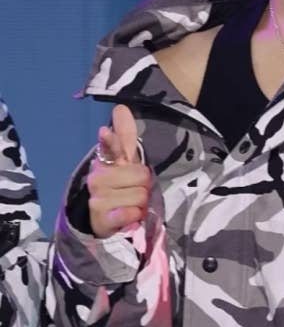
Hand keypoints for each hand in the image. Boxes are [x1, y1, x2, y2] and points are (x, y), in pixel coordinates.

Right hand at [87, 105, 150, 237]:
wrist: (105, 219)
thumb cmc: (120, 187)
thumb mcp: (126, 162)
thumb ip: (125, 136)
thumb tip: (120, 107)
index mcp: (104, 161)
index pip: (109, 146)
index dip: (110, 140)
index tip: (105, 132)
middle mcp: (97, 177)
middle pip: (141, 176)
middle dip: (144, 185)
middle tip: (135, 190)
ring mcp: (97, 198)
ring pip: (139, 195)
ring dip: (140, 203)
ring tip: (130, 204)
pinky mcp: (101, 217)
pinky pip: (129, 212)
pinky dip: (134, 215)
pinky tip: (127, 215)